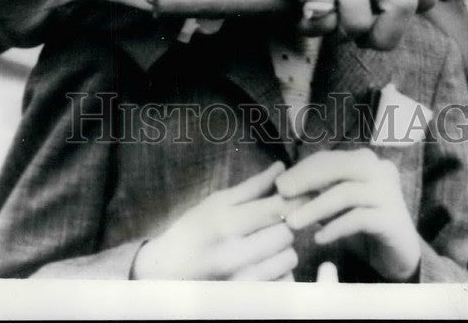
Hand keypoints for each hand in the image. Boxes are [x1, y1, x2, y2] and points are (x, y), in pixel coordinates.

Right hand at [132, 162, 296, 279]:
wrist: (166, 272)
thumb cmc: (193, 231)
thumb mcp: (217, 202)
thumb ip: (252, 187)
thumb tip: (282, 168)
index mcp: (226, 224)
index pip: (275, 209)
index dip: (295, 200)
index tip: (300, 196)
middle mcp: (235, 256)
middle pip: (286, 234)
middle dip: (285, 225)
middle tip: (274, 224)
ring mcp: (241, 282)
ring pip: (288, 259)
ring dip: (284, 250)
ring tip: (266, 246)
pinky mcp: (248, 298)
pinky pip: (283, 281)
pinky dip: (280, 272)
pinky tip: (264, 266)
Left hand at [277, 149, 420, 281]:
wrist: (398, 255)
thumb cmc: (363, 224)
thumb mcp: (337, 206)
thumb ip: (318, 193)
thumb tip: (284, 189)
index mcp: (367, 161)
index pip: (331, 158)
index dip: (303, 169)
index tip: (280, 184)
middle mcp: (381, 170)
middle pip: (340, 167)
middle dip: (307, 179)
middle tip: (282, 194)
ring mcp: (389, 193)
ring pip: (347, 193)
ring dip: (315, 207)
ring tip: (293, 223)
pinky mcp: (392, 219)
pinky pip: (359, 219)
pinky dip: (335, 227)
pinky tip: (319, 239)